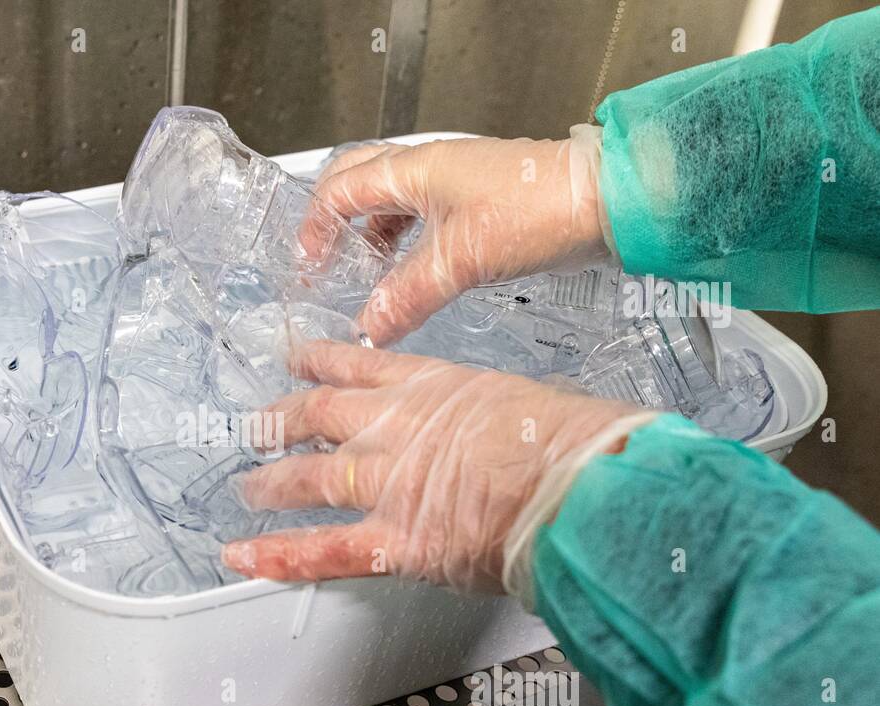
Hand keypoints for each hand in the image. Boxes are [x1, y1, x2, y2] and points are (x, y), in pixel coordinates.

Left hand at [221, 340, 638, 593]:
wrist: (580, 485)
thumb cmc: (573, 443)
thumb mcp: (529, 401)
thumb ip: (492, 414)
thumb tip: (501, 427)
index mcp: (432, 386)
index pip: (358, 368)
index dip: (319, 365)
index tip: (297, 362)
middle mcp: (396, 427)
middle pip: (319, 417)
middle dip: (283, 421)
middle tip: (259, 426)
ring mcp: (388, 484)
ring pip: (311, 479)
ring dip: (272, 484)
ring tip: (248, 488)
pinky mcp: (395, 541)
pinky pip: (324, 549)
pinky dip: (279, 555)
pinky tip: (243, 555)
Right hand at [304, 130, 609, 344]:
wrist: (604, 202)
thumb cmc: (538, 211)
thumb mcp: (461, 261)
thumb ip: (407, 296)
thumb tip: (368, 330)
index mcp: (414, 170)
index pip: (340, 191)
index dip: (316, 229)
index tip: (309, 269)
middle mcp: (428, 169)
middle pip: (357, 182)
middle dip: (333, 221)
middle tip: (323, 262)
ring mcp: (452, 183)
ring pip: (390, 202)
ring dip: (370, 236)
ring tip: (364, 276)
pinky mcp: (475, 203)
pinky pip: (421, 217)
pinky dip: (404, 244)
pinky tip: (409, 274)